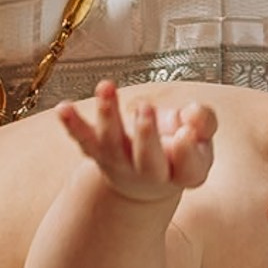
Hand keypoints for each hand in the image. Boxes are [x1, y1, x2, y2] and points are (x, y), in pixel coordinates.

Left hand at [56, 79, 213, 203]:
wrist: (145, 180)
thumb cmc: (179, 151)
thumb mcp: (202, 138)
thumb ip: (204, 122)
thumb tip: (190, 115)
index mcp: (184, 173)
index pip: (189, 168)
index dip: (187, 153)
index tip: (185, 134)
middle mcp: (150, 174)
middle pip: (148, 160)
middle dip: (146, 134)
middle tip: (145, 108)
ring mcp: (121, 164)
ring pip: (112, 145)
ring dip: (108, 116)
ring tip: (106, 87)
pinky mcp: (99, 153)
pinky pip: (84, 140)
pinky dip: (73, 125)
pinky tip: (63, 107)